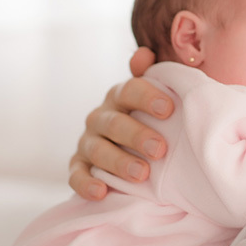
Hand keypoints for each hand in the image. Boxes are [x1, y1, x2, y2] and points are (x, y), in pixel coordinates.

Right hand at [68, 48, 173, 199]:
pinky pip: (76, 175)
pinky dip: (85, 183)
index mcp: (121, 97)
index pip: (130, 90)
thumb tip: (144, 53)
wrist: (139, 155)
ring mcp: (88, 142)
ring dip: (118, 161)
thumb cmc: (154, 123)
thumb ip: (157, 77)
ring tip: (141, 174)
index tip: (169, 109)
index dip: (148, 97)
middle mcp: (101, 116)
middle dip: (137, 135)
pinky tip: (101, 192)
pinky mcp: (79, 166)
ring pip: (97, 149)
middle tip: (160, 149)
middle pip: (114, 123)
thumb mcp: (159, 101)